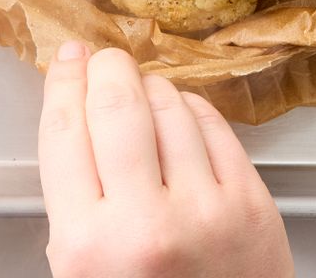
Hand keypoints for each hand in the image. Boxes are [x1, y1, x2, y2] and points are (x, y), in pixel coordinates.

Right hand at [38, 45, 292, 277]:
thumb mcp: (82, 274)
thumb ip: (75, 202)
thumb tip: (74, 113)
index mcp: (87, 246)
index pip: (64, 134)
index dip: (62, 84)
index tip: (66, 60)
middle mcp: (145, 224)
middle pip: (118, 106)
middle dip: (107, 69)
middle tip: (103, 59)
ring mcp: (206, 210)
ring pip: (170, 107)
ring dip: (151, 87)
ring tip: (141, 90)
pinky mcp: (253, 205)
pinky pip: (216, 128)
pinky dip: (193, 110)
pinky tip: (181, 112)